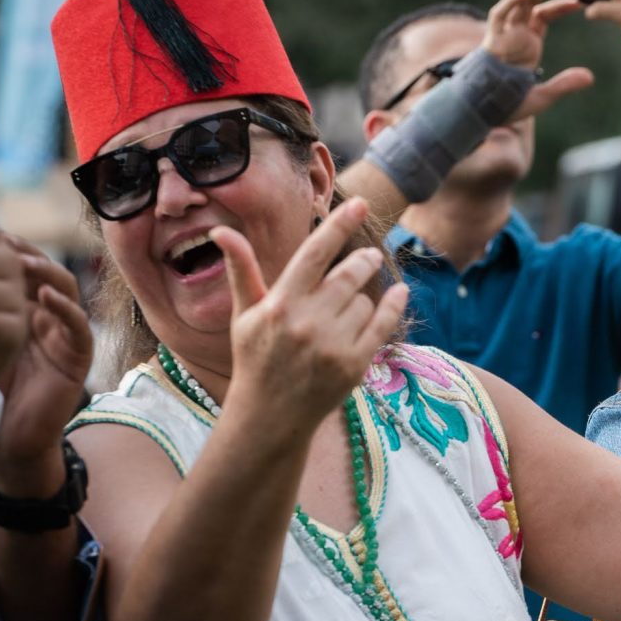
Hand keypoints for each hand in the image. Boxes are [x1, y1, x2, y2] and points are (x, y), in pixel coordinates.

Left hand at [0, 240, 94, 496]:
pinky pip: (77, 324)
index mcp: (10, 287)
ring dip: (37, 270)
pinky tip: (42, 298)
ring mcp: (60, 324)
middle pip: (24, 259)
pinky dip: (65, 308)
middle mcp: (37, 299)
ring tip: (12, 259)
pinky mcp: (76, 353)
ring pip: (56, 285)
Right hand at [212, 198, 408, 425]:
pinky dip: (392, 306)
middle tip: (370, 257)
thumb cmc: (256, 359)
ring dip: (361, 301)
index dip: (339, 225)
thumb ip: (241, 271)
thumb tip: (221, 233)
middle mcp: (307, 322)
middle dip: (364, 261)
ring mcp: (332, 344)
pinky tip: (399, 293)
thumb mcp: (245, 315)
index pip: (315, 253)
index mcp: (280, 304)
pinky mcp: (354, 364)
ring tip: (342, 318)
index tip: (362, 203)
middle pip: (350, 274)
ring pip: (365, 301)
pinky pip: (383, 323)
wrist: (270, 416)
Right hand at [482, 0, 594, 121]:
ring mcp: (504, 33)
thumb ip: (564, 85)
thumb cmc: (510, 105)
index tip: (581, 0)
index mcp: (528, 41)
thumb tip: (590, 77)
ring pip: (519, 1)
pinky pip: (500, 13)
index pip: (545, 14)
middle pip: (533, 1)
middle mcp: (515, 32)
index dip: (562, 5)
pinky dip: (513, 1)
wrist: (482, 114)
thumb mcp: (544, 96)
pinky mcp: (493, 38)